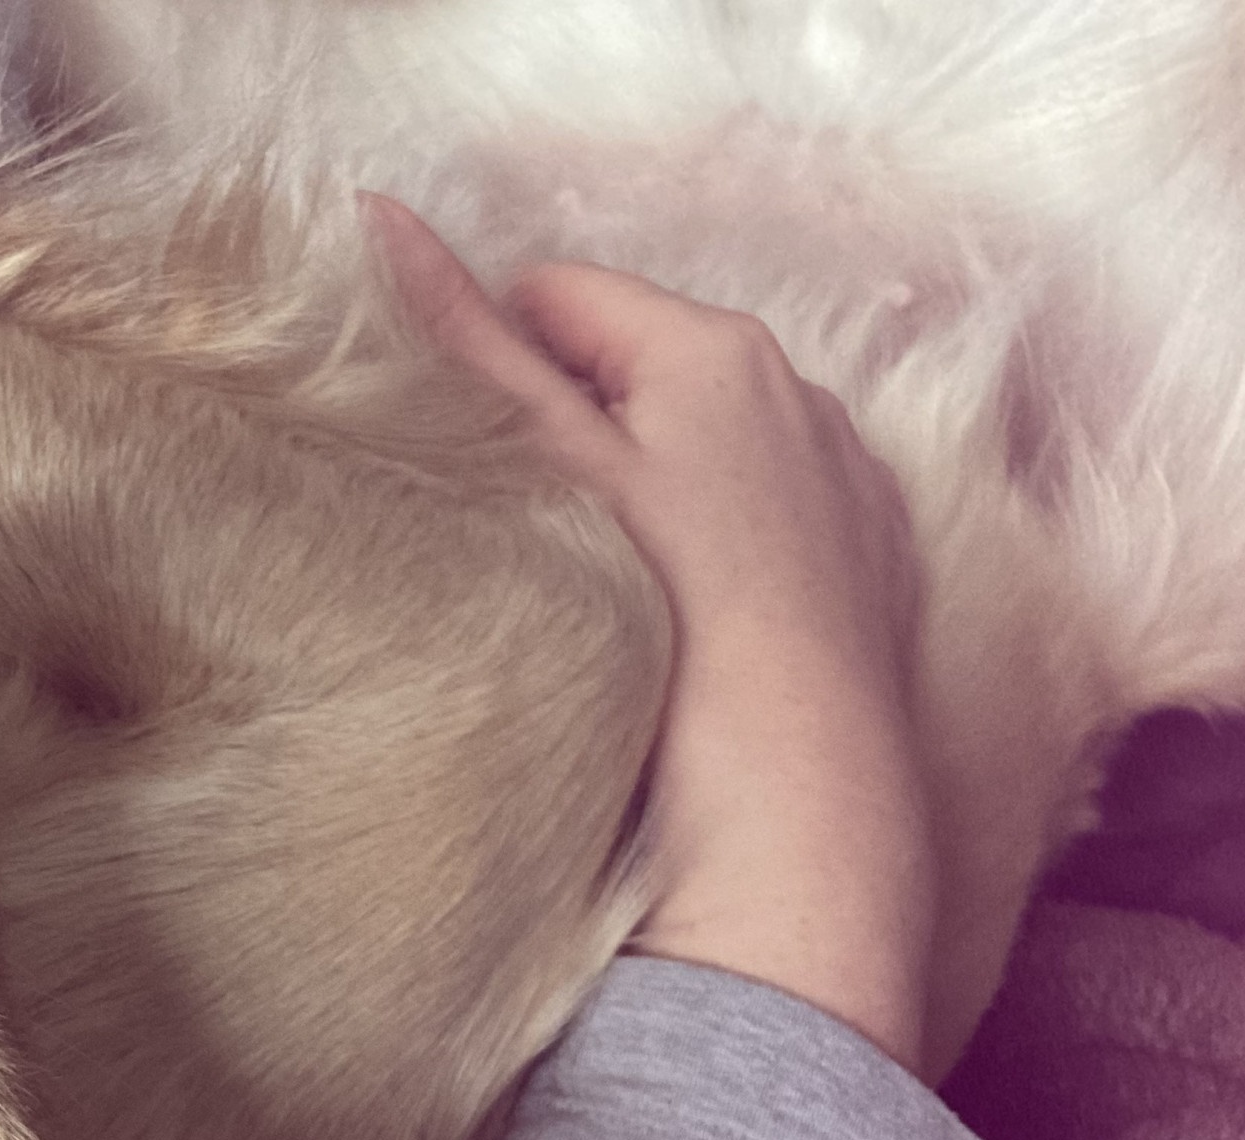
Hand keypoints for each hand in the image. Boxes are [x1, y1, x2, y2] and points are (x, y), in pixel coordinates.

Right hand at [364, 193, 937, 1072]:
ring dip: (633, 498)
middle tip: (512, 538)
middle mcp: (798, 396)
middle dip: (565, 433)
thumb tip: (379, 219)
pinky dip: (707, 559)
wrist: (790, 816)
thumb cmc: (662, 634)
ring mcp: (841, 486)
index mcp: (714, 351)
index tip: (459, 459)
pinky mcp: (865, 575)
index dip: (483, 365)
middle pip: (628, 373)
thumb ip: (461, 348)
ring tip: (593, 598)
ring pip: (692, 454)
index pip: (552, 295)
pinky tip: (675, 638)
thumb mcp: (546, 476)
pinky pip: (756, 528)